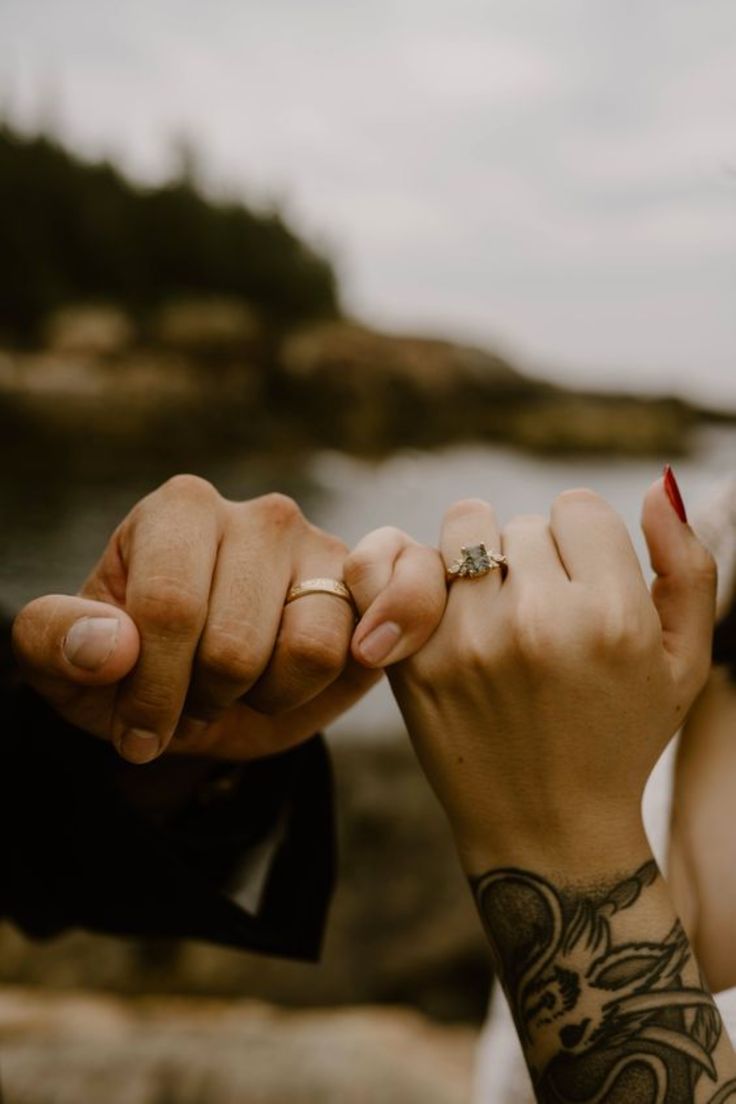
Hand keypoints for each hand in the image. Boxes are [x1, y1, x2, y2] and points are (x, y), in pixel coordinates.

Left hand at [11, 477, 438, 765]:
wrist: (199, 691)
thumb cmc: (130, 666)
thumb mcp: (65, 663)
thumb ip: (55, 642)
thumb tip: (108, 648)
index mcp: (179, 510)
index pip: (168, 610)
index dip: (151, 692)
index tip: (136, 734)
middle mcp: (259, 515)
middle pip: (234, 644)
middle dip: (206, 700)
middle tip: (193, 701)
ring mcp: (324, 548)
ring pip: (308, 650)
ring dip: (269, 697)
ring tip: (245, 686)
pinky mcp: (376, 589)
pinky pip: (394, 621)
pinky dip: (381, 643)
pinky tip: (357, 654)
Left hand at [347, 476, 716, 874]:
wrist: (546, 830)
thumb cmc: (620, 738)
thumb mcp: (683, 663)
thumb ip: (689, 567)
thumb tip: (660, 482)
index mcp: (612, 617)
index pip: (579, 508)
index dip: (582, 545)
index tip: (582, 589)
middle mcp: (537, 622)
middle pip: (520, 523)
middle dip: (533, 562)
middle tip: (540, 622)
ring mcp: (469, 640)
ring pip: (463, 529)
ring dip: (476, 561)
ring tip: (492, 611)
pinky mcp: (413, 660)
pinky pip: (392, 560)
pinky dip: (404, 568)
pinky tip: (425, 599)